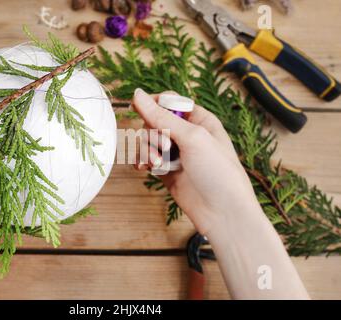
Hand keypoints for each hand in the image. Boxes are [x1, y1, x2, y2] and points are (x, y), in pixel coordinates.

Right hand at [133, 89, 258, 234]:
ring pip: (148, 140)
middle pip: (154, 121)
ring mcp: (175, 153)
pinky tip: (143, 167)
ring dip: (148, 150)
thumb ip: (162, 116)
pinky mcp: (166, 170)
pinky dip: (142, 161)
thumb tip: (138, 95)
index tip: (139, 107)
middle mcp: (186, 135)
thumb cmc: (218, 172)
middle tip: (165, 146)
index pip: (170, 102)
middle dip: (153, 133)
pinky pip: (146, 158)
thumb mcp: (192, 138)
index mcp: (199, 120)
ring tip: (158, 163)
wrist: (222, 212)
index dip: (153, 103)